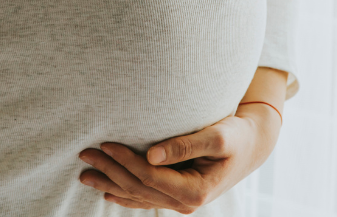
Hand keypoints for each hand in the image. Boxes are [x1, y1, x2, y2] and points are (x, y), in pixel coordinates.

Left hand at [78, 104, 281, 212]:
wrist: (251, 145)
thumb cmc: (236, 135)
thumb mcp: (218, 136)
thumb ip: (185, 145)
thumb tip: (151, 154)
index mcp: (195, 190)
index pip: (150, 176)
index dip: (125, 161)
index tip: (106, 144)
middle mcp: (186, 202)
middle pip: (138, 188)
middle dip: (110, 171)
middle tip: (84, 154)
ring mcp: (180, 201)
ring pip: (138, 196)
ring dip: (110, 184)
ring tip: (85, 174)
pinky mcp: (177, 194)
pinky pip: (146, 198)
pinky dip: (125, 194)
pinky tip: (107, 191)